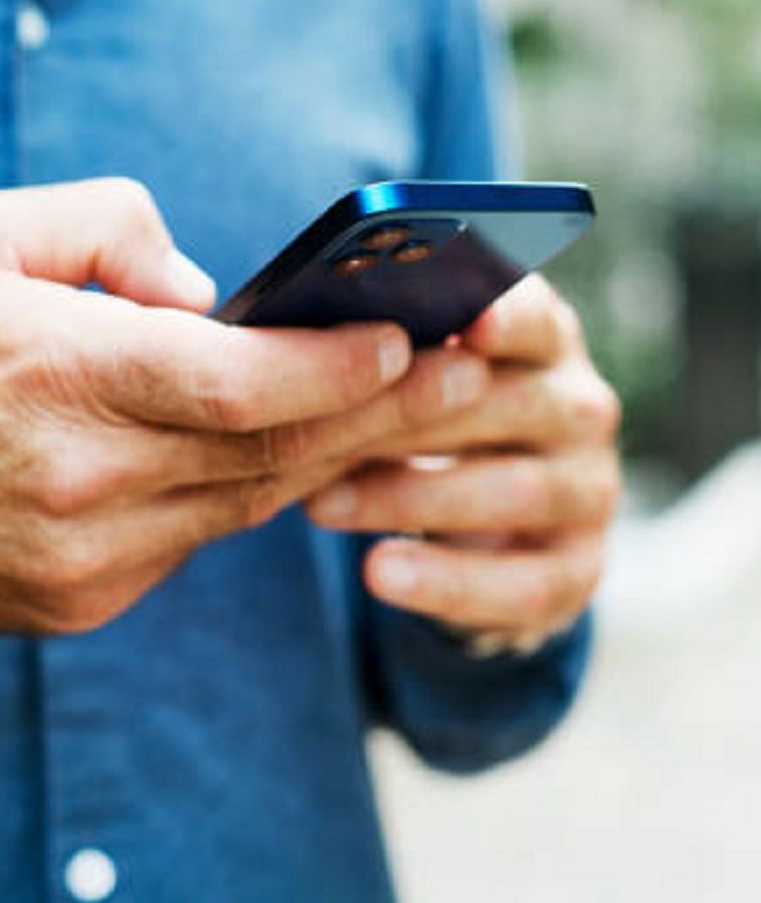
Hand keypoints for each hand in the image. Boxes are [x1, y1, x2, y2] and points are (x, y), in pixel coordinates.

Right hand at [0, 179, 413, 634]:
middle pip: (268, 452)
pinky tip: (292, 459)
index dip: (334, 368)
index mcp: (60, 375)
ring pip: (246, 504)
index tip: (409, 343)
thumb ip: (108, 232)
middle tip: (466, 378)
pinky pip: (196, 540)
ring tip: (402, 414)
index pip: (235, 383)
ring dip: (332, 458)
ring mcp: (89, 555)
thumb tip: (208, 294)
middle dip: (380, 416)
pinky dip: (248, 494)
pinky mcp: (85, 599)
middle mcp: (84, 479)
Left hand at [306, 275, 621, 654]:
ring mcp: (589, 490)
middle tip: (316, 434)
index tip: (466, 324)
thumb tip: (313, 341)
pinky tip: (379, 573)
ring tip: (322, 506)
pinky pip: (524, 583)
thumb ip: (388, 357)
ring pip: (516, 492)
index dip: (506, 319)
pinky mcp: (579, 568)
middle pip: (512, 404)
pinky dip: (446, 582)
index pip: (537, 319)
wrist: (472, 527)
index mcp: (543, 344)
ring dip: (409, 499)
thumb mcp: (410, 383)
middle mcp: (580, 409)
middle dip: (410, 420)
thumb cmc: (423, 426)